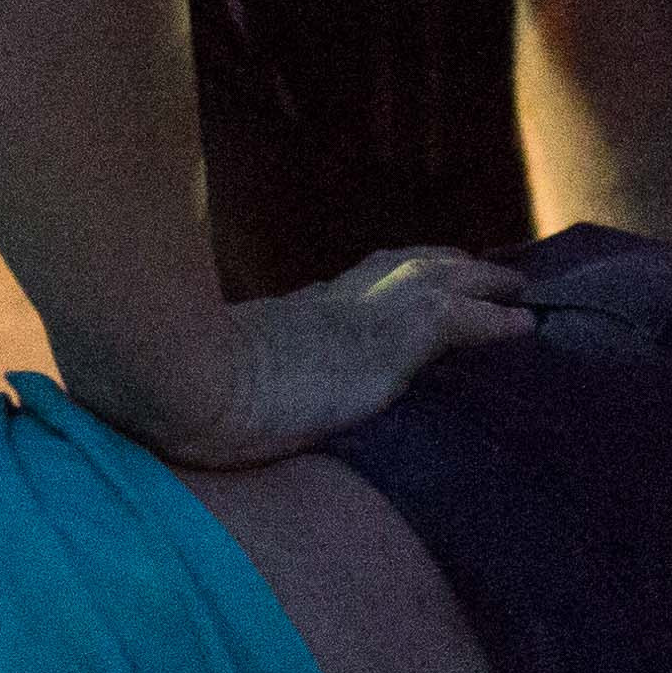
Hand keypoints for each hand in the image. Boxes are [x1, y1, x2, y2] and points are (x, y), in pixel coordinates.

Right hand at [105, 243, 527, 467]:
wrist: (174, 380)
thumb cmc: (162, 392)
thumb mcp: (187, 387)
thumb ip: (196, 385)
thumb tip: (144, 406)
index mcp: (283, 319)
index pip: (343, 291)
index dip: (379, 283)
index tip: (401, 281)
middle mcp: (325, 305)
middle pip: (396, 267)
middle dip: (438, 266)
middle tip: (476, 268)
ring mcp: (357, 317)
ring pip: (437, 280)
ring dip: (480, 282)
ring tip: (516, 289)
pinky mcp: (386, 340)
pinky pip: (460, 322)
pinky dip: (496, 322)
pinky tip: (527, 329)